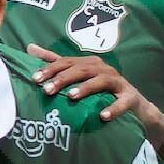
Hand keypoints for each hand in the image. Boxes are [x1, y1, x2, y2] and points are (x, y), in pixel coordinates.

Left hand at [27, 44, 152, 123]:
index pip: (66, 62)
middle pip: (82, 70)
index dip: (50, 69)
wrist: (133, 105)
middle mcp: (104, 69)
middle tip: (47, 90)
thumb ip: (55, 62)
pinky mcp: (130, 97)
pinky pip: (122, 102)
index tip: (34, 79)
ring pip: (102, 81)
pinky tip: (102, 116)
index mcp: (89, 64)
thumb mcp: (77, 75)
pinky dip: (113, 108)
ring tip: (71, 97)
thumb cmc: (100, 90)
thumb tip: (30, 47)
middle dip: (63, 78)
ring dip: (86, 88)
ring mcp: (118, 82)